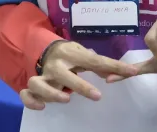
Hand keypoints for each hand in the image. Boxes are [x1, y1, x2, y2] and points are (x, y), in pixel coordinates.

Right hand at [19, 41, 138, 110]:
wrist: (46, 49)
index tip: (130, 72)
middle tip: (97, 96)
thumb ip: (100, 64)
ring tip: (66, 99)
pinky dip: (31, 101)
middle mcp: (55, 64)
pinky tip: (42, 107)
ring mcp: (42, 75)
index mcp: (71, 53)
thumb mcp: (85, 55)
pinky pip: (26, 94)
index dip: (114, 66)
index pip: (95, 61)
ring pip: (39, 84)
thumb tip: (121, 72)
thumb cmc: (70, 55)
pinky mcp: (33, 86)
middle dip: (80, 86)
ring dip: (52, 93)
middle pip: (64, 75)